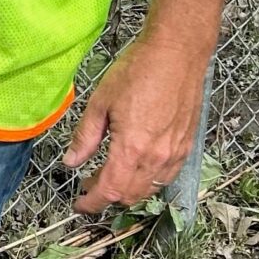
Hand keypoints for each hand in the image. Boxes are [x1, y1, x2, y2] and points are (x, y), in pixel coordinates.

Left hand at [62, 32, 209, 213]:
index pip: (109, 191)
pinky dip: (148, 181)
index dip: (92, 203)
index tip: (79, 205)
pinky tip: (137, 169)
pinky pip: (167, 177)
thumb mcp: (100, 102)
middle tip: (89, 184)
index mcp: (132, 147)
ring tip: (109, 176)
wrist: (177, 53)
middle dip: (106, 196)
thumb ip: (85, 137)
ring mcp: (175, 152)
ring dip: (127, 191)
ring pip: (149, 189)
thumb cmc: (139, 70)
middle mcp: (157, 156)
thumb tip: (71, 161)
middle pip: (129, 195)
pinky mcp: (186, 145)